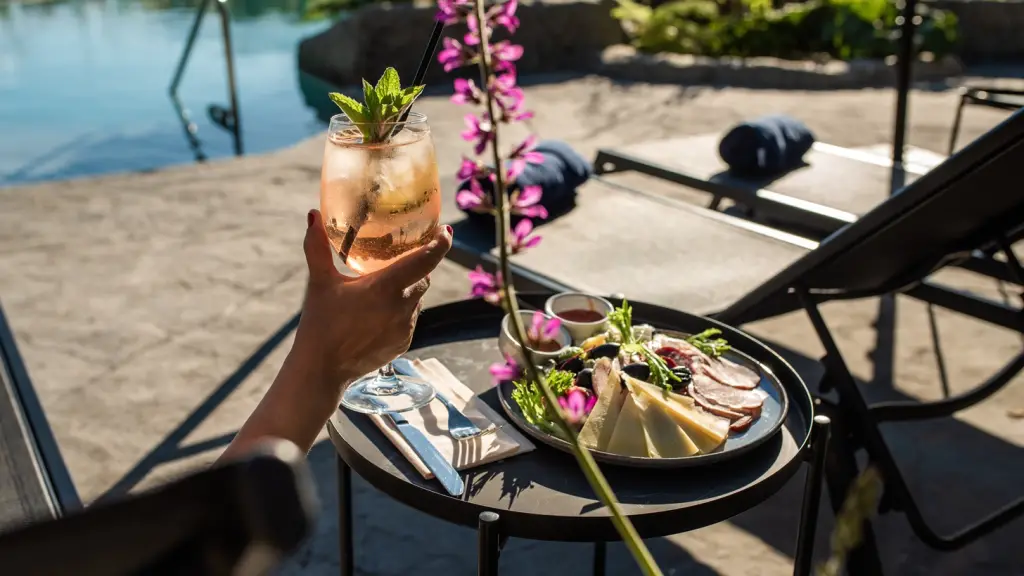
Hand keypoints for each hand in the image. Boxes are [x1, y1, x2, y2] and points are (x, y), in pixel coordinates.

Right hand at [294, 209, 452, 389]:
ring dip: (408, 289)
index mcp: (386, 287)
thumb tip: (313, 215)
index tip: (446, 231)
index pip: (426, 260)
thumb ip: (317, 248)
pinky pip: (410, 319)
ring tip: (386, 285)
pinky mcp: (404, 343)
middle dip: (418, 265)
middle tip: (405, 255)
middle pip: (423, 277)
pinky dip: (401, 310)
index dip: (441, 243)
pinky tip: (380, 311)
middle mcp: (402, 307)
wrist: (322, 370)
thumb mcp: (319, 282)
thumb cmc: (319, 324)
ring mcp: (406, 328)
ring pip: (417, 299)